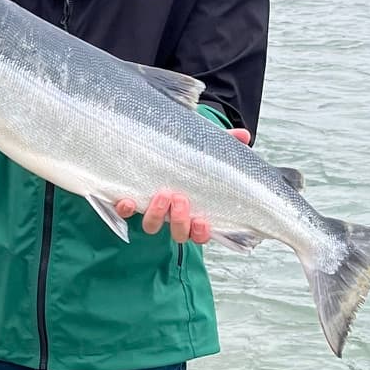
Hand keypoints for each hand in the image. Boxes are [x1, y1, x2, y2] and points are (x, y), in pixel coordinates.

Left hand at [118, 129, 250, 242]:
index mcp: (194, 211)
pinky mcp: (130, 202)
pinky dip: (126, 209)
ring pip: (152, 226)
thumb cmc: (187, 157)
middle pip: (178, 233)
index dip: (201, 233)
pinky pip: (125, 213)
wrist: (155, 147)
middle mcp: (172, 216)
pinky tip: (127, 200)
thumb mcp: (207, 150)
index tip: (202, 221)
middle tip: (180, 199)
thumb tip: (244, 136)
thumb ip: (225, 144)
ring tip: (162, 195)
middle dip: (179, 220)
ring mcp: (150, 210)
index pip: (200, 233)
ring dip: (156, 215)